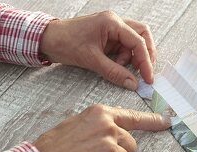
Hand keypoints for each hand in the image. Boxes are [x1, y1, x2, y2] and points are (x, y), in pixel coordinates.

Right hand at [33, 104, 169, 151]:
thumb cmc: (57, 144)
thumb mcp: (79, 122)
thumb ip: (101, 122)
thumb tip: (117, 127)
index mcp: (102, 114)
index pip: (133, 117)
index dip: (152, 121)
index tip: (166, 121)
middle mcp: (109, 129)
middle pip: (132, 145)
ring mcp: (110, 148)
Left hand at [40, 11, 155, 89]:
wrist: (48, 40)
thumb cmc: (66, 43)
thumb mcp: (92, 60)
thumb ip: (114, 72)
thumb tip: (132, 83)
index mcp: (112, 23)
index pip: (138, 41)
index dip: (146, 61)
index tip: (148, 78)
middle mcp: (115, 22)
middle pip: (141, 35)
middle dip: (145, 54)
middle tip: (144, 71)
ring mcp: (111, 29)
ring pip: (133, 41)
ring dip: (133, 57)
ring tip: (122, 68)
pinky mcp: (107, 37)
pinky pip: (123, 47)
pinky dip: (124, 58)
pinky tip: (117, 65)